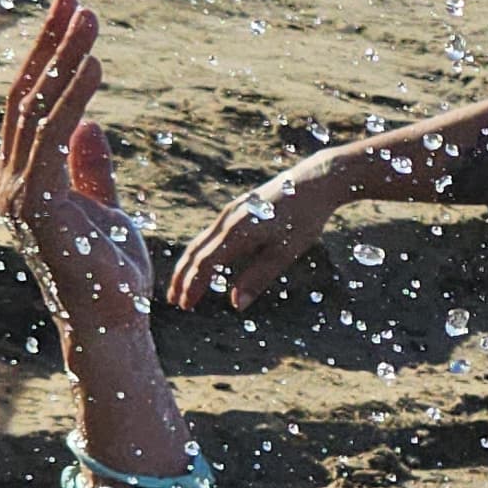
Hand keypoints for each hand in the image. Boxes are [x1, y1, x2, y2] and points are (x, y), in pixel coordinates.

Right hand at [0, 0, 160, 347]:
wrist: (111, 323)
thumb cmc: (110, 274)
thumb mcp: (103, 209)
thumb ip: (90, 169)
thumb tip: (89, 125)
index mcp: (22, 183)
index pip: (29, 108)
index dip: (46, 59)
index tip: (69, 17)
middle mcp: (9, 185)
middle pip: (25, 98)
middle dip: (49, 44)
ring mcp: (17, 195)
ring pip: (37, 109)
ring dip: (64, 58)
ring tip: (89, 17)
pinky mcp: (35, 205)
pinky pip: (53, 137)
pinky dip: (73, 96)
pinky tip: (94, 64)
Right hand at [165, 151, 344, 312]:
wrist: (314, 182)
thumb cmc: (304, 219)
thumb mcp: (285, 253)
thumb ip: (259, 278)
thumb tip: (236, 304)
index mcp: (238, 232)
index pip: (206, 264)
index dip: (193, 286)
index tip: (185, 306)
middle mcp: (228, 220)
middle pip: (195, 252)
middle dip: (182, 277)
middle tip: (173, 301)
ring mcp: (230, 212)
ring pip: (200, 242)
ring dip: (188, 265)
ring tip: (181, 286)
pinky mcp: (237, 210)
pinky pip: (210, 234)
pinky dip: (200, 253)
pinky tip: (203, 265)